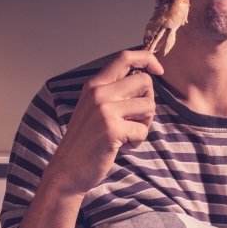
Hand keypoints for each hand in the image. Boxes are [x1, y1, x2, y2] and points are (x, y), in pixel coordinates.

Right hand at [41, 50, 164, 198]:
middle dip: (148, 102)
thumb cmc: (85, 142)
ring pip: (148, 106)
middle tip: (135, 120)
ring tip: (126, 135)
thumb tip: (145, 80)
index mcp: (94, 85)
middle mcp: (99, 92)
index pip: (125, 57)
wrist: (67, 170)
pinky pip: (143, 130)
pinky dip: (137, 141)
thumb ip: (114, 93)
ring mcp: (105, 110)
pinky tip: (121, 146)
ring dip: (144, 124)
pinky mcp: (112, 129)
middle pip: (145, 81)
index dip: (147, 59)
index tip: (159, 70)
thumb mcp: (94, 109)